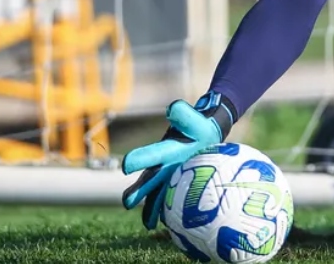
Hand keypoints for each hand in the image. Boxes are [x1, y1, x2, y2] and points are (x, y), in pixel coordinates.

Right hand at [121, 92, 234, 229]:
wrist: (207, 133)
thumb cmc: (199, 126)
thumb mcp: (192, 120)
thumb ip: (183, 115)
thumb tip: (173, 108)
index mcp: (164, 150)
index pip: (150, 155)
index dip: (140, 160)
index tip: (126, 167)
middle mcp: (163, 165)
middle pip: (150, 179)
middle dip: (140, 191)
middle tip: (127, 202)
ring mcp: (170, 177)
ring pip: (159, 194)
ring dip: (153, 208)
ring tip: (148, 225)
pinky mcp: (179, 185)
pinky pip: (173, 200)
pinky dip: (170, 211)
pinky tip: (170, 225)